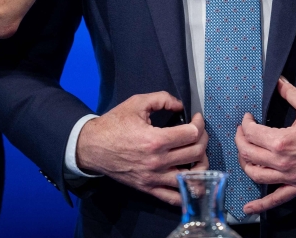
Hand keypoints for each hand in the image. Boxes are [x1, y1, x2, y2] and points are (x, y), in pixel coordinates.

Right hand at [76, 92, 208, 205]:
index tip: (196, 118)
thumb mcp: (136, 103)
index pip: (192, 134)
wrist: (92, 147)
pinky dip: (188, 191)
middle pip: (196, 153)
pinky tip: (193, 180)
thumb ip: (161, 99)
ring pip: (191, 177)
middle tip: (198, 131)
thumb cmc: (114, 124)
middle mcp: (158, 162)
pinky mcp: (149, 188)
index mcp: (156, 140)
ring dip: (201, 164)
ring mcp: (154, 178)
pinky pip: (174, 198)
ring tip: (198, 154)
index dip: (199, 123)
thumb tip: (180, 105)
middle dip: (203, 139)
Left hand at [234, 77, 295, 214]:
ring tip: (245, 153)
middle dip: (240, 140)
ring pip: (255, 174)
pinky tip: (248, 208)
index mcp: (282, 140)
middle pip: (248, 153)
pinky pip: (275, 199)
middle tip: (242, 132)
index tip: (248, 118)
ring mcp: (289, 177)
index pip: (251, 133)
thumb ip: (289, 92)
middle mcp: (282, 161)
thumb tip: (278, 80)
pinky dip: (260, 205)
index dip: (245, 123)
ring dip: (245, 163)